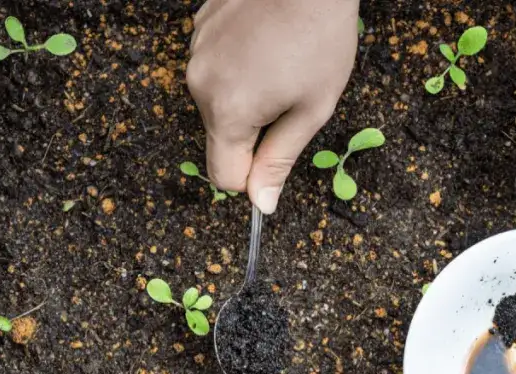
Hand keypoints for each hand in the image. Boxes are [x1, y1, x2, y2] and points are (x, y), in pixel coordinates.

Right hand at [187, 0, 358, 213]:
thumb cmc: (320, 38)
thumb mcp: (312, 109)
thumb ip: (280, 159)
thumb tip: (260, 203)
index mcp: (228, 111)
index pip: (223, 176)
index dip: (253, 174)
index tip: (277, 153)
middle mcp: (199, 84)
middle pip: (221, 136)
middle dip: (254, 129)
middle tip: (290, 95)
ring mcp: (195, 53)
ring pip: (218, 99)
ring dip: (247, 95)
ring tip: (280, 62)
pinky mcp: (198, 28)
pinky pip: (215, 67)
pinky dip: (239, 65)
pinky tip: (265, 42)